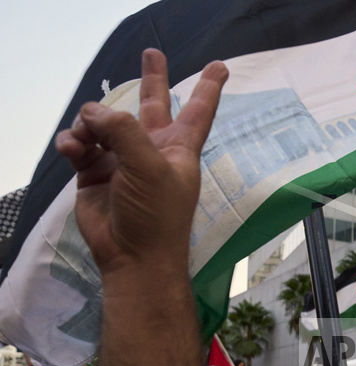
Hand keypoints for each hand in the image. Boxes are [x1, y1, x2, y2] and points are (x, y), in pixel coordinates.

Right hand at [53, 49, 227, 365]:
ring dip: (89, 124)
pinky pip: (80, 144)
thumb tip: (94, 114)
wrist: (132, 257)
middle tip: (153, 53)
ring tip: (84, 138)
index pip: (198, 110)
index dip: (208, 88)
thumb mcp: (149, 167)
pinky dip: (72, 142)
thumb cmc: (157, 215)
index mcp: (179, 149)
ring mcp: (122, 160)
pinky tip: (71, 148)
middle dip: (152, 79)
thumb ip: (124, 131)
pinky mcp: (95, 172)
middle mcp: (152, 150)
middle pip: (153, 104)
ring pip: (103, 123)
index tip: (219, 67)